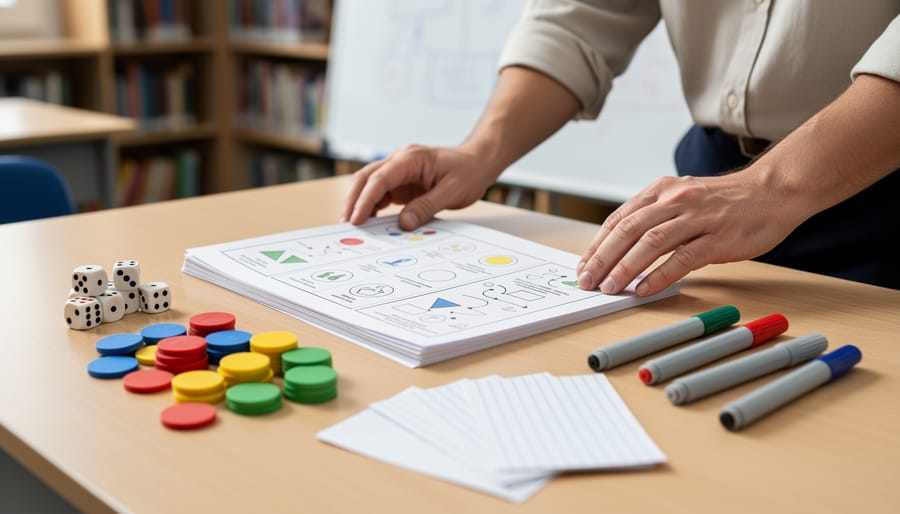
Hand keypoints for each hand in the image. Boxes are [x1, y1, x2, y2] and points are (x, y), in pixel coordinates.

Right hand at [341, 144, 497, 229]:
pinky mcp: (402, 182)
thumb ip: (427, 206)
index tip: (356, 218)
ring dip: (360, 204)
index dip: (365, 199)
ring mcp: (399, 171)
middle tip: (346, 223)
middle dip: (353, 200)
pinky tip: (370, 222)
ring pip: (370, 185)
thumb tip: (403, 224)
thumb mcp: (452, 191)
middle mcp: (400, 161)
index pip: (379, 178)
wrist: (479, 161)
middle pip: (366, 178)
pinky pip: (381, 193)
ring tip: (354, 226)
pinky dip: (373, 207)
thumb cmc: (469, 171)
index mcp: (410, 158)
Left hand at [576, 169, 805, 295]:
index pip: (619, 219)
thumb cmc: (725, 202)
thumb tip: (621, 249)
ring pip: (651, 242)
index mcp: (661, 192)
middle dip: (603, 258)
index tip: (583, 266)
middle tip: (588, 281)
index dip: (598, 244)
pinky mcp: (718, 237)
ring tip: (611, 288)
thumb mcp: (682, 198)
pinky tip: (645, 289)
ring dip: (626, 267)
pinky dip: (660, 275)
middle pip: (628, 229)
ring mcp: (697, 218)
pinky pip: (683, 258)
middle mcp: (675, 201)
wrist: (772, 191)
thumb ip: (655, 218)